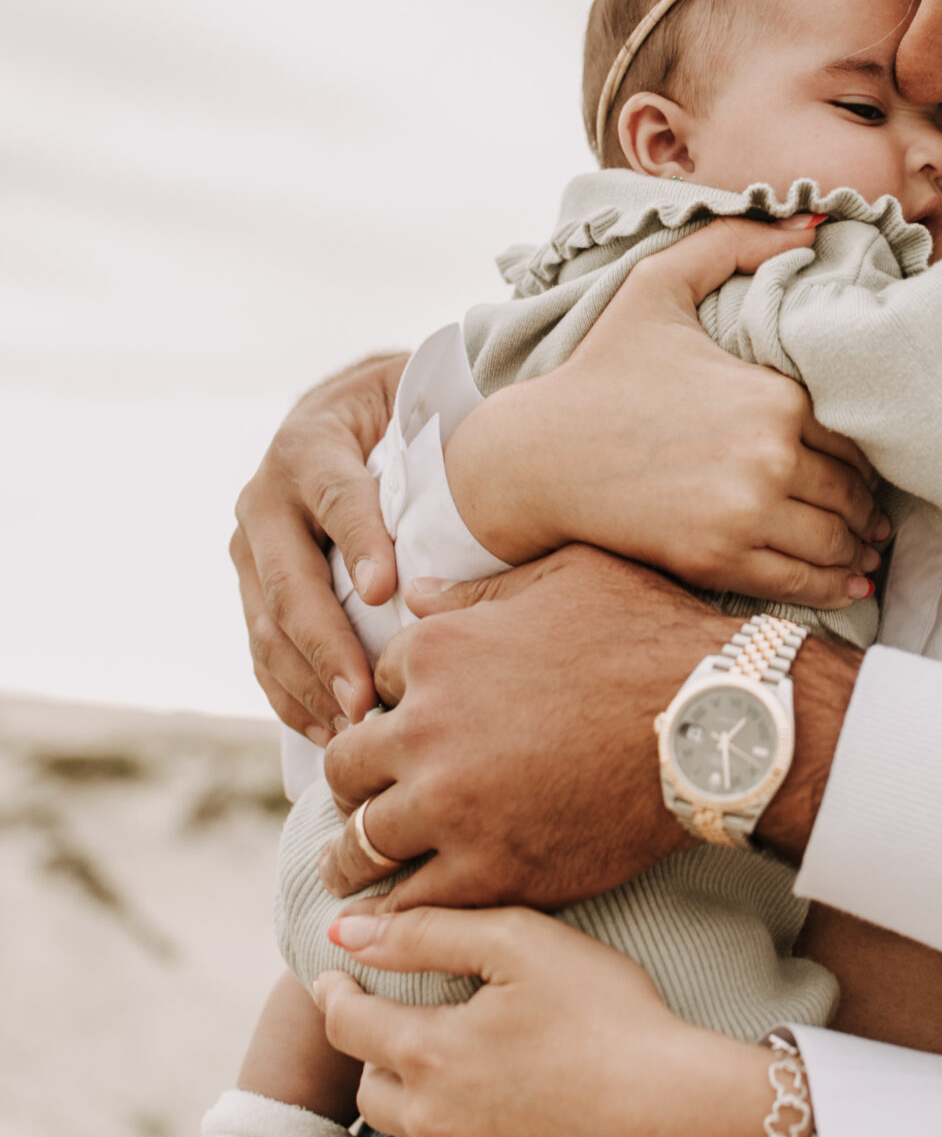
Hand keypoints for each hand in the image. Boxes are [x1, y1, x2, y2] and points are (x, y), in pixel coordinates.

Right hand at [231, 353, 406, 741]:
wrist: (345, 410)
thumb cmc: (406, 413)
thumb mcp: (421, 405)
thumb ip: (444, 440)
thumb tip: (496, 480)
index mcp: (310, 445)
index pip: (336, 498)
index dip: (359, 544)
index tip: (386, 592)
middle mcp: (265, 497)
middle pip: (288, 580)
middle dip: (326, 645)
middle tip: (366, 699)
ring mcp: (251, 549)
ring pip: (266, 626)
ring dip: (307, 684)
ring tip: (353, 730)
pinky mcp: (250, 589)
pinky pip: (261, 651)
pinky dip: (290, 695)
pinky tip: (327, 731)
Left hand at [315, 545, 860, 903]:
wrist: (716, 725)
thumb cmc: (653, 637)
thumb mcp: (565, 580)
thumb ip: (478, 592)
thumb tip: (411, 592)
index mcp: (437, 650)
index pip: (378, 683)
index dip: (397, 705)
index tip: (411, 729)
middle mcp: (425, 727)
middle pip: (346, 764)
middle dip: (356, 781)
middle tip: (362, 802)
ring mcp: (450, 805)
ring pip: (360, 840)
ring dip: (352, 853)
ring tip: (352, 868)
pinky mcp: (488, 869)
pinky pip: (411, 902)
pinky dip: (399, 908)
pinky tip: (400, 912)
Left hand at [315, 905, 773, 1136]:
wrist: (676, 1118)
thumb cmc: (608, 1017)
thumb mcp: (522, 944)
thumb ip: (428, 931)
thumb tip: (347, 934)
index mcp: (428, 1053)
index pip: (346, 1023)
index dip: (335, 995)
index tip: (336, 980)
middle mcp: (429, 1123)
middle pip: (369, 1086)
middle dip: (378, 1052)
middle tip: (408, 1025)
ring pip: (413, 1135)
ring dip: (421, 1102)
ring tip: (464, 1073)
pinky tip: (511, 1118)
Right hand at [443, 217, 889, 610]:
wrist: (538, 454)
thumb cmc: (602, 369)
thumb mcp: (660, 284)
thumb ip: (736, 241)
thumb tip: (815, 223)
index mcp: (772, 395)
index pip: (854, 433)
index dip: (864, 450)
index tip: (862, 462)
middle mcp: (769, 457)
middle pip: (852, 491)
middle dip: (866, 505)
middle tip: (874, 515)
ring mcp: (745, 514)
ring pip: (836, 541)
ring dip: (858, 549)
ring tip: (865, 550)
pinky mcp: (718, 560)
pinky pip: (802, 582)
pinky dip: (835, 587)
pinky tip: (849, 585)